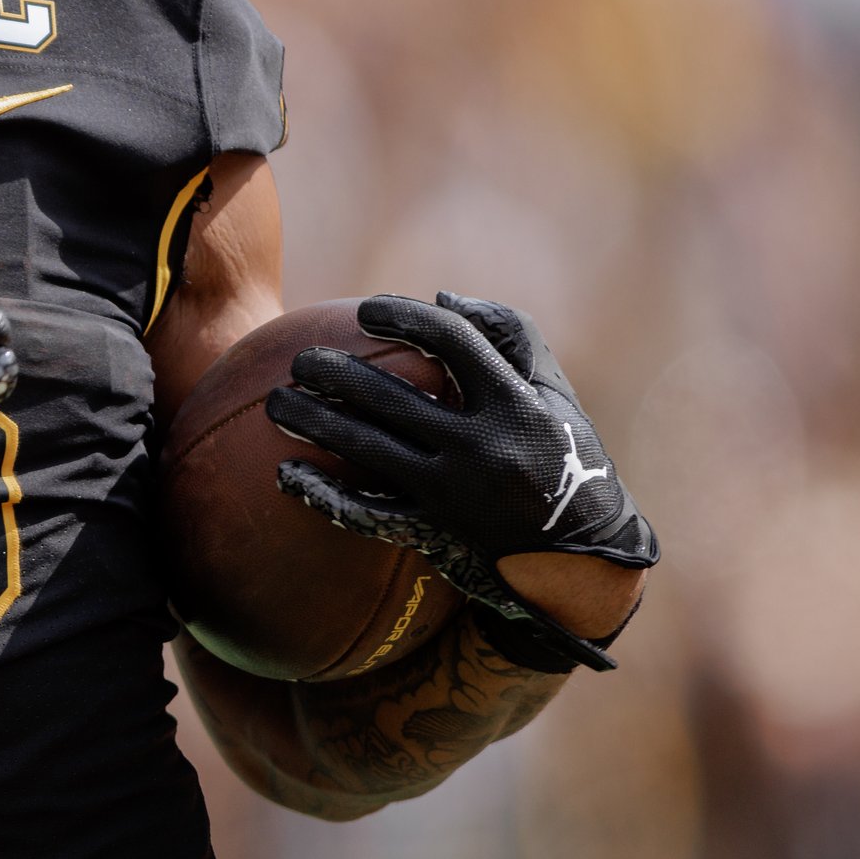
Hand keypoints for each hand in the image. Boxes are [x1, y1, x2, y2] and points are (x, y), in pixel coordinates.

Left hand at [264, 292, 658, 670]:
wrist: (583, 559)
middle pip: (391, 397)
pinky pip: (368, 513)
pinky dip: (323, 494)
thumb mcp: (555, 393)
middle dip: (334, 373)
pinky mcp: (435, 533)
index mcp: (516, 404)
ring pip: (367, 450)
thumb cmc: (564, 455)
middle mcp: (483, 447)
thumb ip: (510, 334)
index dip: (403, 317)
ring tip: (277, 400)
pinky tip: (287, 473)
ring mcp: (454, 494)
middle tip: (301, 360)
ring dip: (313, 422)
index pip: (452, 343)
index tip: (366, 312)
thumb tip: (441, 300)